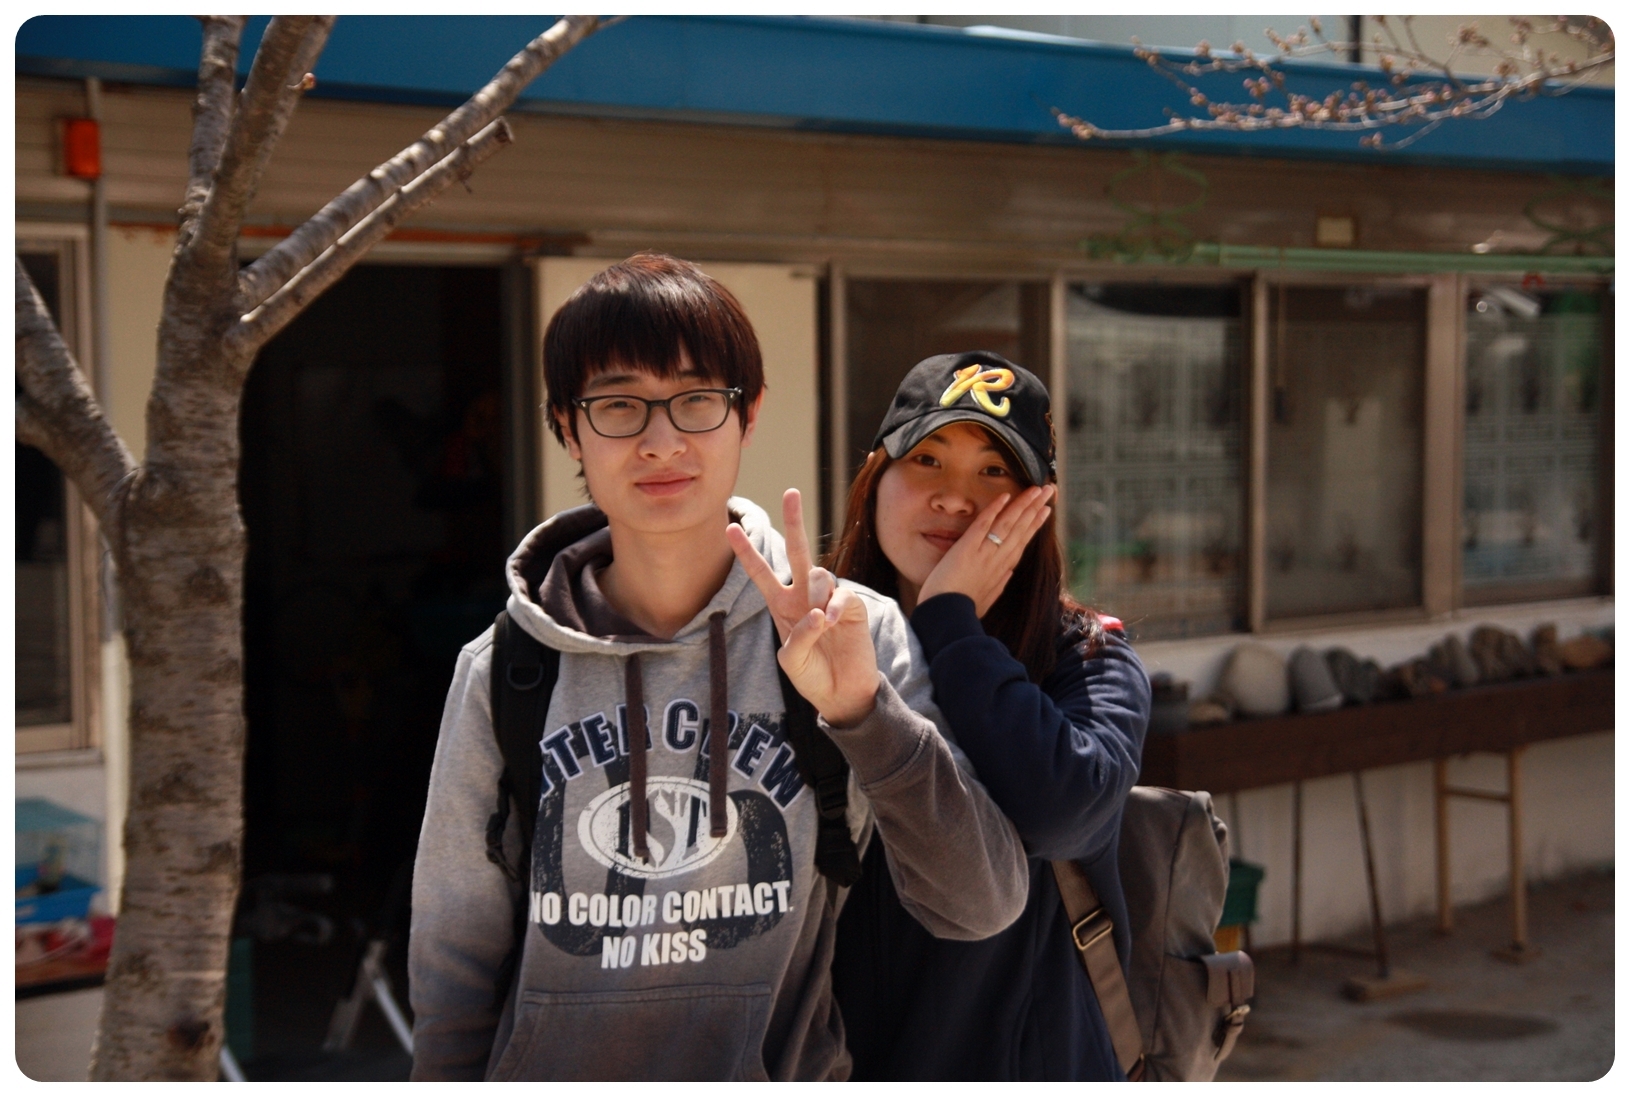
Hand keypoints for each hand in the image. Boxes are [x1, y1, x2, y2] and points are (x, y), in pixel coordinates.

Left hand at [728, 489, 878, 725]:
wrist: (841, 694)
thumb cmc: (811, 676)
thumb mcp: (790, 662)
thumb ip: (797, 636)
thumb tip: (817, 612)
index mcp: (781, 605)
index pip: (760, 573)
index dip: (746, 552)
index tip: (730, 527)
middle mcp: (804, 596)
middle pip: (797, 551)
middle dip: (794, 521)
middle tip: (791, 492)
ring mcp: (828, 599)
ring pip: (819, 574)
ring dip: (815, 595)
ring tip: (819, 622)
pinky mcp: (851, 607)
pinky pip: (841, 595)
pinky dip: (833, 607)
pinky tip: (830, 623)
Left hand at [916, 484, 1054, 616]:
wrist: (947, 617)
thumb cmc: (963, 611)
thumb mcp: (986, 600)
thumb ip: (999, 584)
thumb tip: (1010, 572)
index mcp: (1002, 570)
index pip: (1022, 542)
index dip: (1034, 524)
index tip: (1045, 511)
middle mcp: (998, 559)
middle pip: (1021, 529)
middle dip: (1036, 508)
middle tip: (1048, 491)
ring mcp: (984, 552)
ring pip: (1008, 524)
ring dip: (1023, 504)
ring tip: (1035, 489)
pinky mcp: (967, 548)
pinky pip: (983, 525)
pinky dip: (994, 510)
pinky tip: (1005, 496)